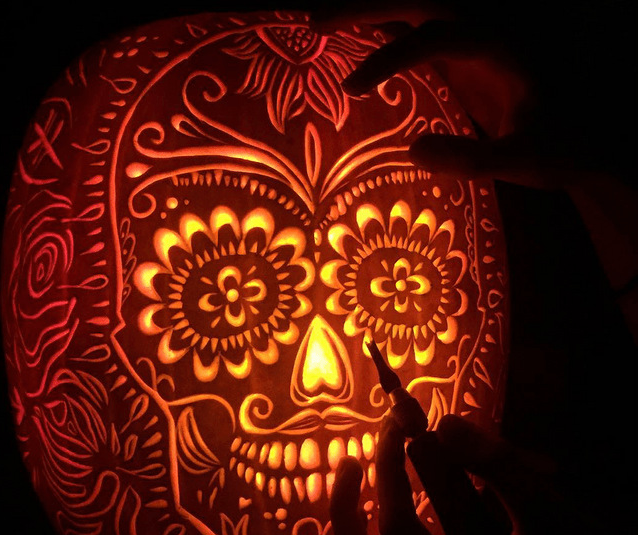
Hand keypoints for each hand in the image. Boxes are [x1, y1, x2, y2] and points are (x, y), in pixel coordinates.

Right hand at [313, 1, 634, 189]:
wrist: (577, 146)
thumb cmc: (556, 153)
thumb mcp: (520, 161)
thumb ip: (473, 158)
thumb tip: (412, 151)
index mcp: (499, 48)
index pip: (434, 35)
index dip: (390, 56)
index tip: (353, 87)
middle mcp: (483, 35)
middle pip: (418, 1)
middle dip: (366, 7)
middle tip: (315, 22)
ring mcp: (471, 47)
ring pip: (414, 13)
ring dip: (369, 15)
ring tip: (320, 26)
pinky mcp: (462, 65)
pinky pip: (417, 39)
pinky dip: (383, 38)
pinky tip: (355, 50)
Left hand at [330, 412, 618, 534]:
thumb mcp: (563, 521)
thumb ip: (505, 470)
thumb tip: (445, 425)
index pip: (451, 499)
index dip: (428, 446)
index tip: (409, 409)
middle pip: (400, 533)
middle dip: (389, 468)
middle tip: (390, 427)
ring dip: (348, 524)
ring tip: (350, 470)